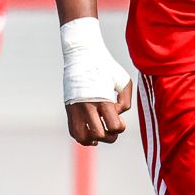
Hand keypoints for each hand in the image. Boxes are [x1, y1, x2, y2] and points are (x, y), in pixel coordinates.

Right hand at [60, 17, 134, 145]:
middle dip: (110, 136)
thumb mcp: (123, 81)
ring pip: (83, 138)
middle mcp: (88, 106)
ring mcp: (76, 108)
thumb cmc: (106, 67)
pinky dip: (82, 138)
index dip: (119, 127)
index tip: (119, 117)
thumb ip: (126, 102)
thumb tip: (116, 115)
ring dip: (94, 140)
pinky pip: (73, 132)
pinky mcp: (69, 109)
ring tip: (100, 134)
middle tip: (112, 127)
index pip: (113, 127)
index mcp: (103, 99)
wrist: (82, 54)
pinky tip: (90, 135)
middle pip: (99, 135)